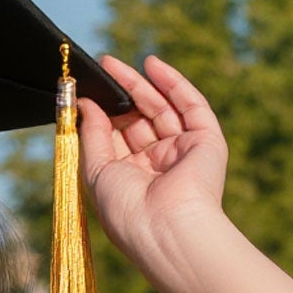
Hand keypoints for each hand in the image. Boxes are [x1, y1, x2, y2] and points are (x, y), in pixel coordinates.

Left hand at [76, 51, 230, 286]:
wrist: (165, 228)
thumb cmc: (126, 210)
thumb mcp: (96, 171)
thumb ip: (91, 135)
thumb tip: (86, 104)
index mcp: (132, 180)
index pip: (117, 139)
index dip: (104, 115)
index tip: (86, 93)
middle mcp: (158, 166)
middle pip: (139, 120)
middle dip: (121, 94)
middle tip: (102, 68)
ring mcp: (183, 152)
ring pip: (162, 108)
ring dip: (141, 84)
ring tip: (114, 64)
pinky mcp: (206, 141)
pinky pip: (191, 105)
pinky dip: (172, 83)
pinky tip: (152, 64)